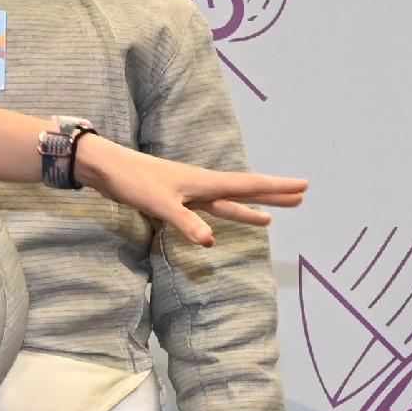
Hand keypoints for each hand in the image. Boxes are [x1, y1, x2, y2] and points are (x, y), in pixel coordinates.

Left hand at [72, 137, 306, 246]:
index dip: (277, 187)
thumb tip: (211, 242)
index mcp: (205, 182)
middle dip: (274, 195)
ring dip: (254, 207)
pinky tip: (235, 217)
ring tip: (276, 215)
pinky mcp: (180, 199)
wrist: (108, 168)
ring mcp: (193, 193)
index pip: (249, 185)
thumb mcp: (160, 203)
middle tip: (301, 197)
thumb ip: (186, 222)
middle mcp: (204, 185)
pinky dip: (230, 213)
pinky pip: (215, 208)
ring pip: (232, 201)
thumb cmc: (133, 180)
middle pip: (247, 191)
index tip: (304, 185)